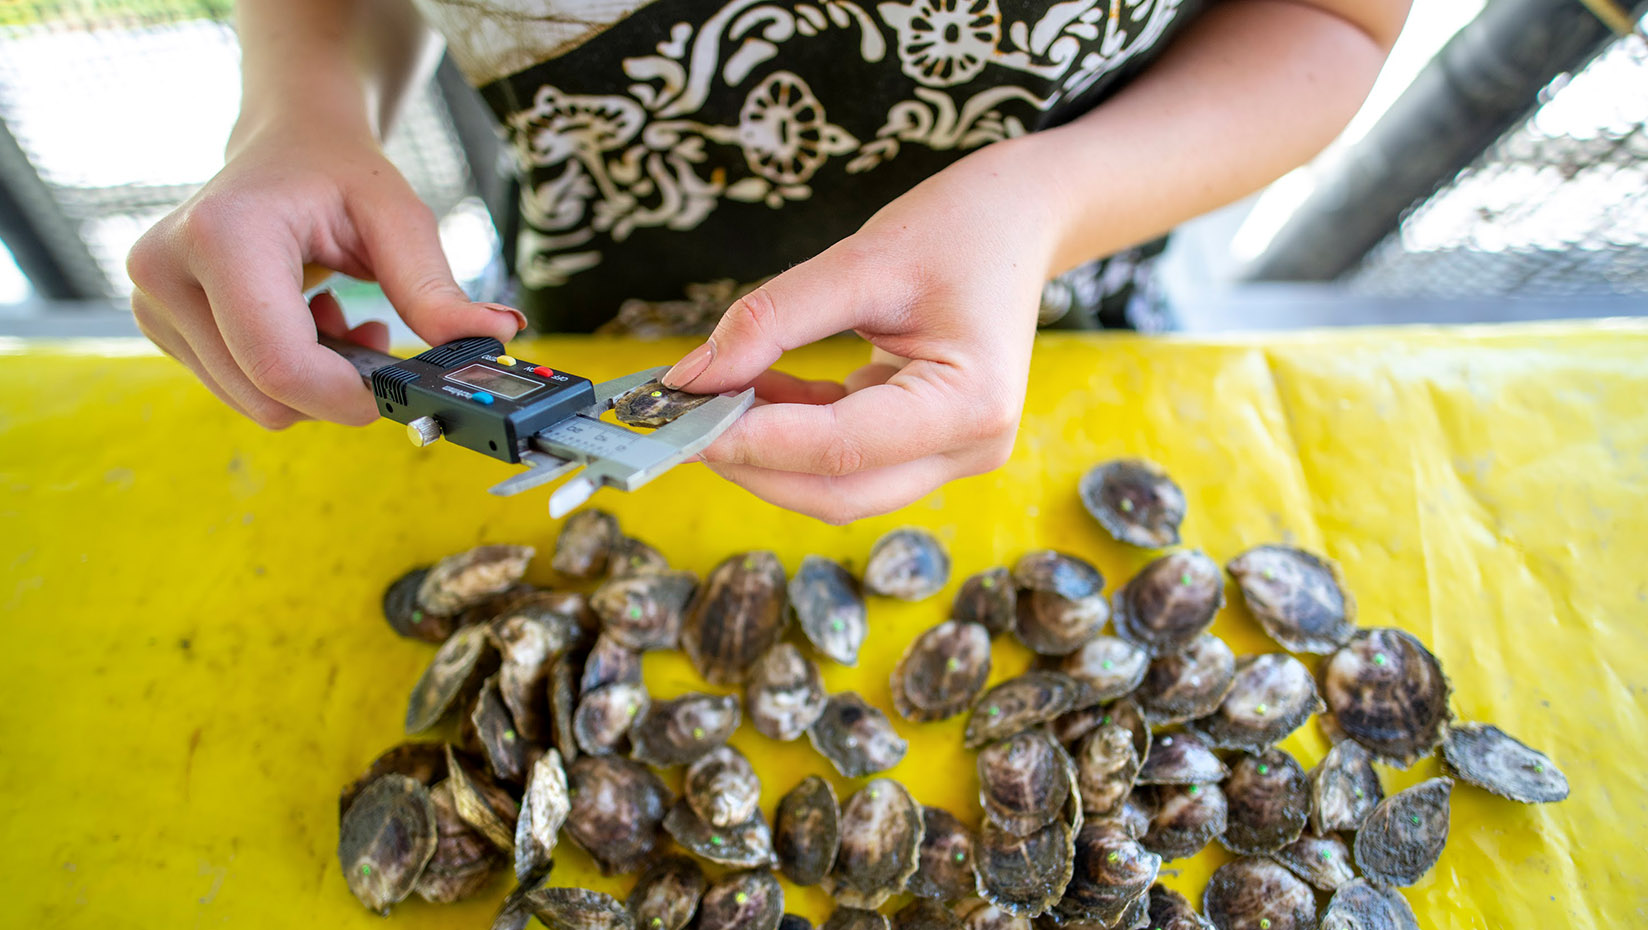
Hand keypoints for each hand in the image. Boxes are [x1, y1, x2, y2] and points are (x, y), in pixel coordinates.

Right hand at [126, 115, 523, 428]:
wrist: (286, 140)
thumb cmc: (340, 172)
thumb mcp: (399, 219)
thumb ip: (438, 291)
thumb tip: (497, 335)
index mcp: (221, 235)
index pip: (280, 364)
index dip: (345, 396)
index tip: (394, 389)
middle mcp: (167, 269)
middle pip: (265, 395)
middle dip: (334, 387)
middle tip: (375, 332)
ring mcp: (153, 299)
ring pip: (253, 401)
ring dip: (312, 378)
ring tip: (338, 315)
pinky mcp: (158, 321)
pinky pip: (238, 387)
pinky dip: (287, 372)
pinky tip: (309, 322)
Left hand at [662, 138, 1063, 523]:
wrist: (1018, 222)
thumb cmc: (959, 229)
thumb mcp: (861, 259)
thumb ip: (773, 320)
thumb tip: (692, 376)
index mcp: (971, 404)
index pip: (840, 447)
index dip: (753, 440)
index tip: (681, 417)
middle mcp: (970, 448)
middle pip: (837, 491)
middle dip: (751, 461)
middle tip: (678, 420)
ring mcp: (951, 456)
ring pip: (836, 487)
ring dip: (765, 452)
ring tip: (708, 398)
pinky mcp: (927, 447)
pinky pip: (844, 459)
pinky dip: (790, 434)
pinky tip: (747, 392)